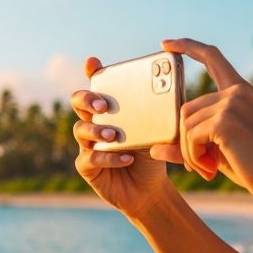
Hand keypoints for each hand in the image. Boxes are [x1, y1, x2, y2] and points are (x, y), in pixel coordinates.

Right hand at [71, 56, 174, 217]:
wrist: (149, 188)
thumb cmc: (152, 154)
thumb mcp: (158, 131)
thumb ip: (160, 114)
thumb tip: (174, 94)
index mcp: (109, 110)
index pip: (97, 85)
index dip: (92, 72)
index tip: (93, 63)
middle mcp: (93, 123)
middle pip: (78, 102)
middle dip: (87, 99)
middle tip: (104, 105)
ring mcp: (87, 144)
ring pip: (80, 130)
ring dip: (97, 130)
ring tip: (114, 135)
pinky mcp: (87, 166)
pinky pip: (90, 158)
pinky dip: (108, 158)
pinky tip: (126, 159)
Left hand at [152, 38, 252, 202]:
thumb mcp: (220, 152)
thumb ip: (190, 145)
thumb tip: (154, 149)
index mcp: (241, 92)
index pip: (212, 57)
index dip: (188, 47)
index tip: (166, 44)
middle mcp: (237, 92)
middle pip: (186, 107)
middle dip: (186, 140)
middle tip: (201, 166)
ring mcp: (231, 104)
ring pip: (185, 124)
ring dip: (189, 152)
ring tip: (207, 170)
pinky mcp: (225, 120)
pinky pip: (190, 136)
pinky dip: (193, 156)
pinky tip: (210, 170)